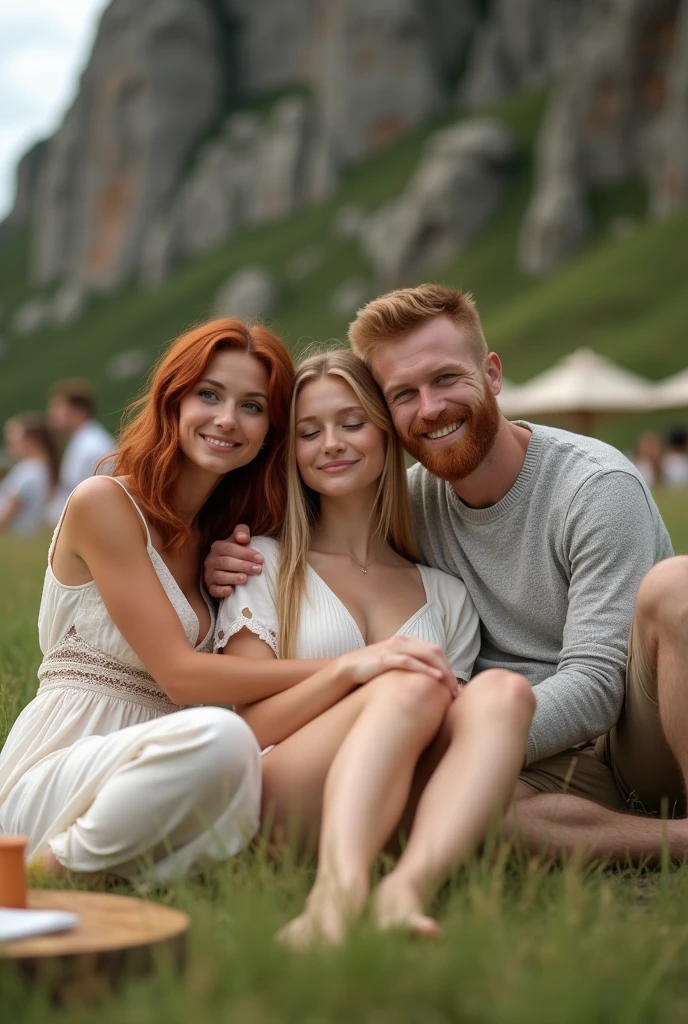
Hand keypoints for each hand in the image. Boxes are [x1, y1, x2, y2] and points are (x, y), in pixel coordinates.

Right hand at [204, 525, 263, 598]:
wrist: (225, 569)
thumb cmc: (235, 553)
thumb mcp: (238, 540)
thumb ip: (242, 532)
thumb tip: (244, 538)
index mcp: (217, 547)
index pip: (229, 548)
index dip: (245, 553)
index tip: (260, 559)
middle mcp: (211, 560)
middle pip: (225, 562)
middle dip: (243, 565)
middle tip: (258, 569)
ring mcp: (209, 574)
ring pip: (219, 576)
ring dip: (233, 578)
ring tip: (245, 579)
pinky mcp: (210, 587)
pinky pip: (213, 590)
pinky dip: (221, 591)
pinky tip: (230, 590)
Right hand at [337, 636, 458, 697]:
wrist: (347, 668)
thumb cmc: (373, 669)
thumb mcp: (395, 663)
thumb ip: (411, 665)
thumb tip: (431, 680)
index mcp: (407, 641)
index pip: (435, 651)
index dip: (448, 667)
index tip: (456, 685)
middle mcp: (403, 641)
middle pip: (435, 652)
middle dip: (450, 671)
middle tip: (457, 691)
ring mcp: (394, 648)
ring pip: (427, 656)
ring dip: (443, 672)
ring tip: (451, 689)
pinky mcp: (385, 658)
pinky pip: (410, 662)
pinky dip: (426, 669)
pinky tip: (436, 678)